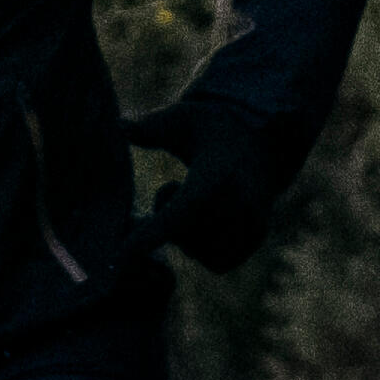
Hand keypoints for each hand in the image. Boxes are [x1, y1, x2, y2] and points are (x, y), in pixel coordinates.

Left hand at [121, 100, 292, 273]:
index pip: (181, 212)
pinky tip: (211, 218)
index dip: (149, 236)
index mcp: (219, 174)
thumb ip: (148, 127)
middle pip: (181, 235)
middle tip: (175, 185)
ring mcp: (254, 225)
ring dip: (185, 233)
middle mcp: (243, 204)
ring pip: (196, 252)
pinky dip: (204, 246)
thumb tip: (118, 128)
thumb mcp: (181, 118)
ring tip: (200, 199)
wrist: (261, 140)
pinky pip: (215, 261)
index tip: (118, 259)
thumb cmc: (210, 128)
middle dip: (166, 217)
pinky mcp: (256, 240)